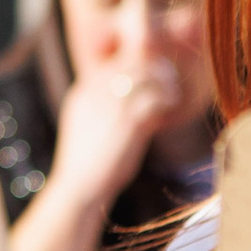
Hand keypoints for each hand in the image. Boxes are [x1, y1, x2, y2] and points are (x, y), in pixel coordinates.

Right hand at [49, 60, 182, 206]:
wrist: (79, 186)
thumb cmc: (88, 162)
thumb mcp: (88, 126)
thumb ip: (105, 107)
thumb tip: (134, 98)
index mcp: (82, 93)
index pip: (113, 63)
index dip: (136, 66)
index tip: (151, 76)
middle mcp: (94, 93)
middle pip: (130, 63)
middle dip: (153, 69)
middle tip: (168, 80)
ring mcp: (110, 106)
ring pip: (145, 75)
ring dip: (163, 82)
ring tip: (171, 94)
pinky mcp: (127, 122)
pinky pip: (154, 97)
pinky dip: (166, 99)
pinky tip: (170, 107)